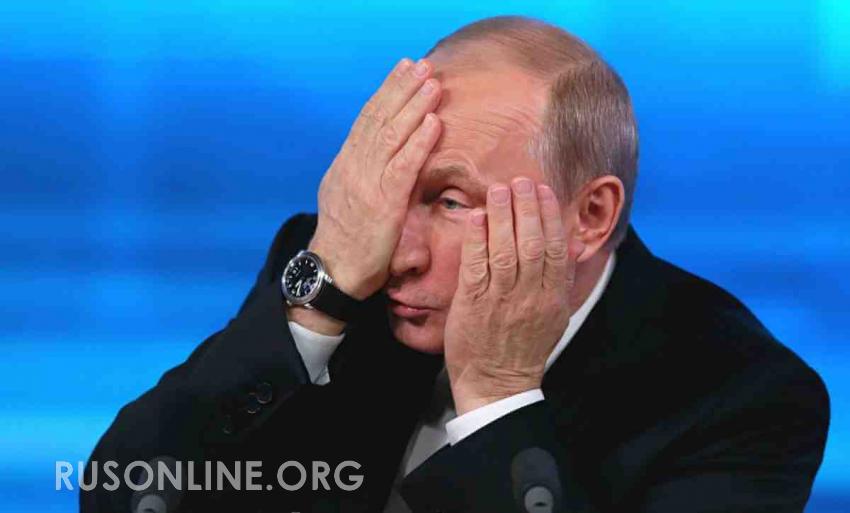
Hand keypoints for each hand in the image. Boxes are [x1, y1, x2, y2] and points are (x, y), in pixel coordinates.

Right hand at [309, 58, 441, 299]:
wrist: (332, 271)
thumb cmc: (346, 240)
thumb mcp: (348, 198)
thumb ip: (364, 174)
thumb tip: (380, 157)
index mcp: (346, 164)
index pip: (367, 119)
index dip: (387, 92)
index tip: (403, 70)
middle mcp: (354, 167)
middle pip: (379, 119)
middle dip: (402, 89)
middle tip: (422, 65)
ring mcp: (367, 184)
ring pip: (392, 136)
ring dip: (415, 107)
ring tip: (433, 84)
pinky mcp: (383, 204)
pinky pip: (403, 167)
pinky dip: (419, 143)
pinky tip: (434, 124)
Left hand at [443, 178, 582, 414]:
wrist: (498, 385)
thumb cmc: (524, 347)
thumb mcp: (555, 315)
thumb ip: (562, 280)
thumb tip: (571, 246)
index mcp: (552, 297)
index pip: (554, 248)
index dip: (549, 215)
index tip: (542, 190)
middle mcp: (529, 297)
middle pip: (531, 244)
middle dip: (526, 208)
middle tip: (520, 181)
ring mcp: (500, 301)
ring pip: (505, 251)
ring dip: (501, 216)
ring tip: (498, 189)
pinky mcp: (473, 306)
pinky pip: (476, 267)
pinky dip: (476, 239)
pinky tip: (475, 217)